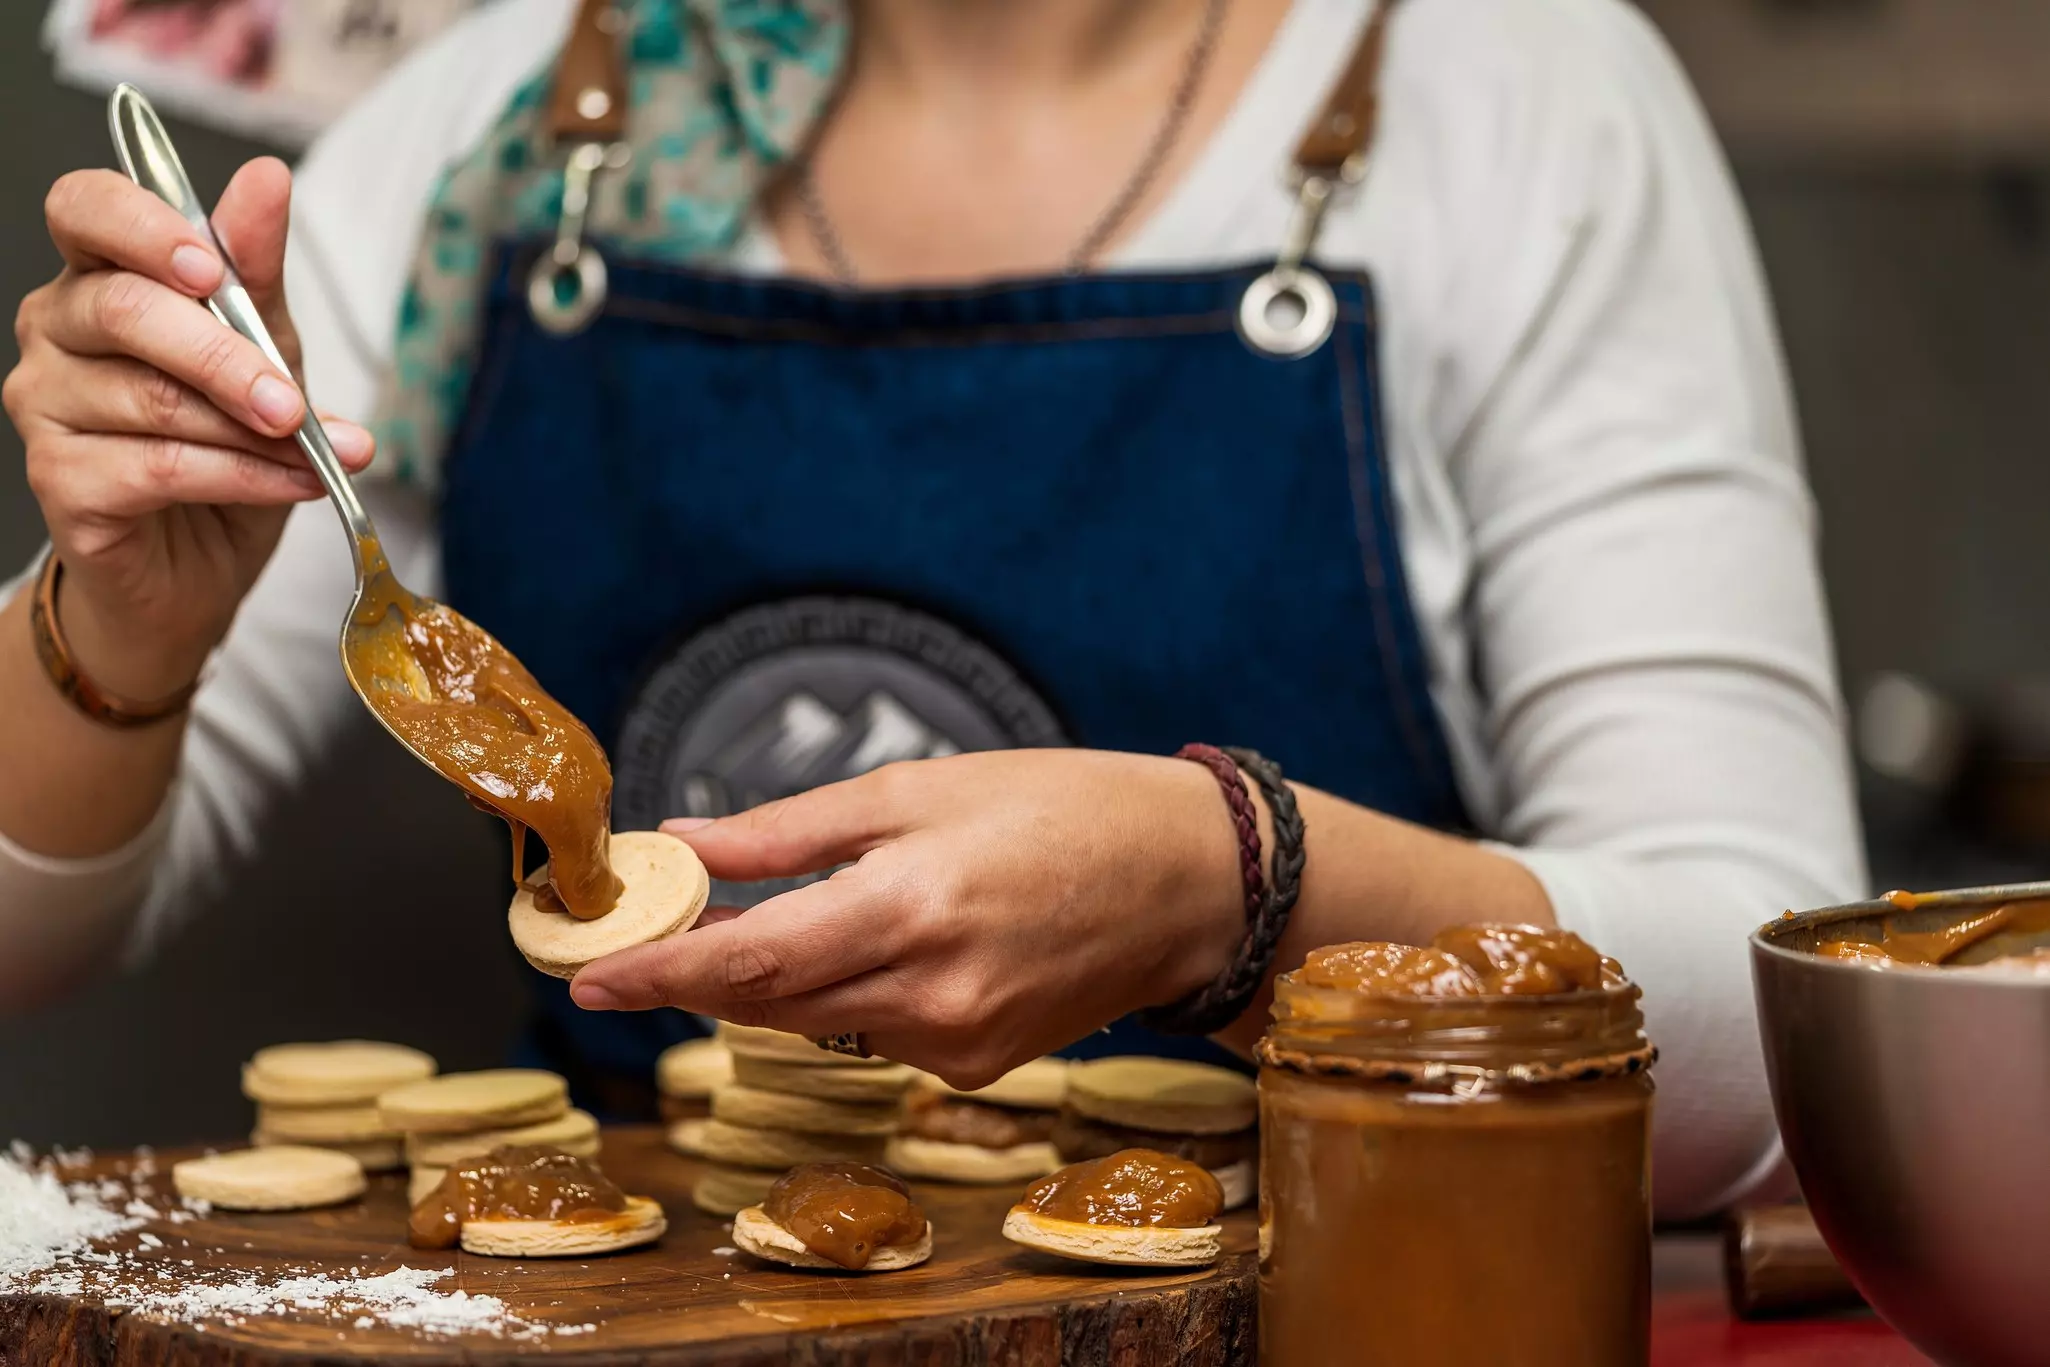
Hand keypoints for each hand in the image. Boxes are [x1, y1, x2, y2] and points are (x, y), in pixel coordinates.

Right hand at [3, 159, 374, 699]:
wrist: (201, 564)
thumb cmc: (231, 442)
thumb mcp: (266, 351)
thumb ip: (258, 273)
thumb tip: (266, 179)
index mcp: (99, 276)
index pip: (84, 207)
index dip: (143, 226)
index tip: (214, 267)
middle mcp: (54, 329)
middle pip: (124, 310)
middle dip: (227, 356)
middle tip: (293, 401)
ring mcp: (44, 404)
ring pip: (153, 399)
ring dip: (251, 431)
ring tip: (316, 453)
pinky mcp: (60, 480)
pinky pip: (159, 466)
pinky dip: (243, 476)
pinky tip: (292, 484)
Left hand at [571, 750, 1249, 1087]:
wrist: (1187, 883)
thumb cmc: (1062, 809)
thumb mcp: (920, 789)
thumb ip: (792, 831)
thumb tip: (685, 844)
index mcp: (913, 904)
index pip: (752, 961)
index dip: (661, 974)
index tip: (590, 981)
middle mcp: (932, 993)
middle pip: (770, 1003)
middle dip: (701, 974)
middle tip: (649, 933)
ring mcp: (959, 1043)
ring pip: (818, 1022)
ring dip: (776, 980)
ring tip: (770, 919)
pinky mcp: (978, 1067)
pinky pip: (876, 1034)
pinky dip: (852, 993)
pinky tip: (888, 943)